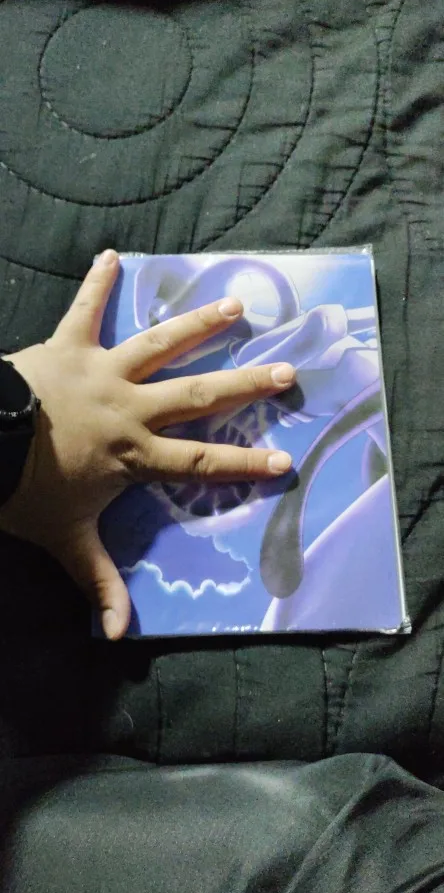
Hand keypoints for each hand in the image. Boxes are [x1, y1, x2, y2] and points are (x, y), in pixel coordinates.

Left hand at [0, 250, 294, 638]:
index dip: (244, 464)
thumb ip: (97, 583)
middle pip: (199, 396)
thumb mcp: (65, 541)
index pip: (201, 462)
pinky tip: (111, 255)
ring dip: (199, 324)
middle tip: (284, 372)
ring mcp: (103, 371)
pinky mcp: (69, 345)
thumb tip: (117, 637)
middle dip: (244, 386)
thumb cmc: (25, 494)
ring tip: (235, 306)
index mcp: (135, 453)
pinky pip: (86, 309)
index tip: (283, 460)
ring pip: (161, 344)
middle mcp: (131, 407)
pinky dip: (98, 283)